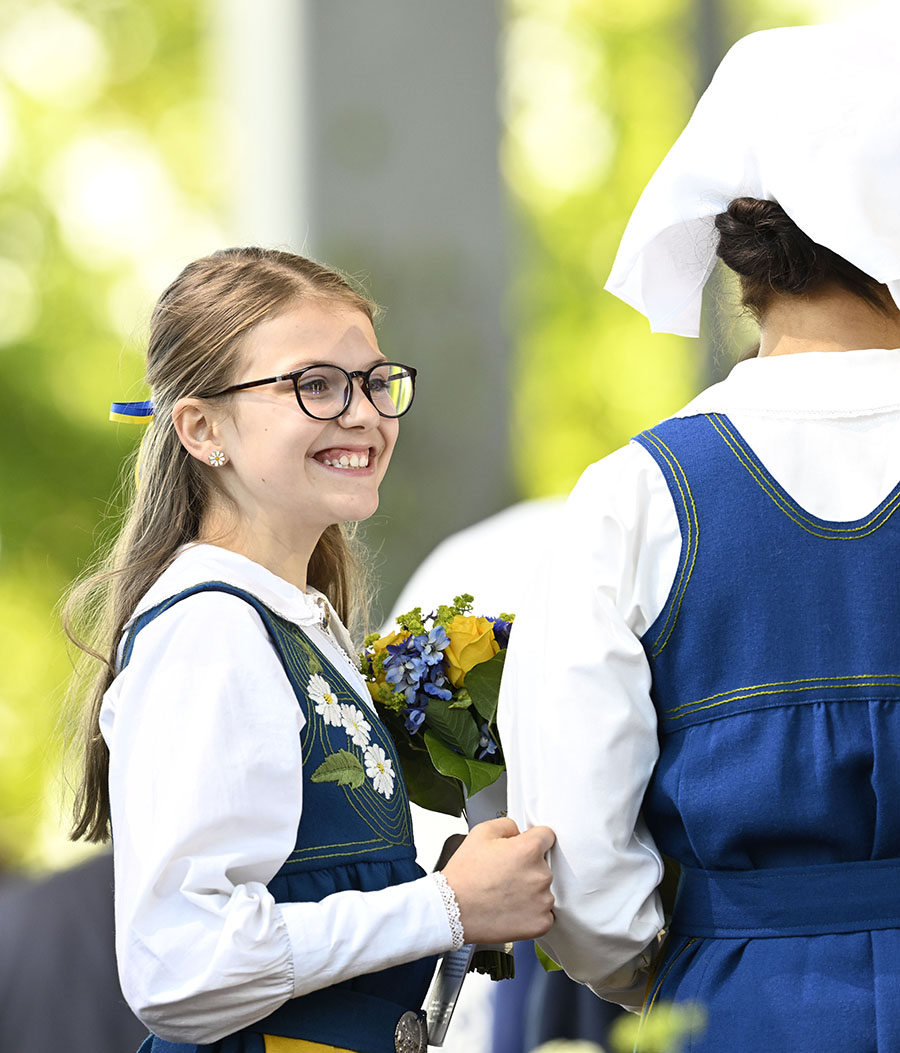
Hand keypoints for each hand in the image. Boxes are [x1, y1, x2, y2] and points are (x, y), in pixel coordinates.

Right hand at [440, 817, 554, 943]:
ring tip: (505, 894)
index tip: (524, 848)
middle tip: (505, 874)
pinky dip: (532, 912)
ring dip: (531, 891)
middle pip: (544, 864)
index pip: (547, 836)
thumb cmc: (464, 875)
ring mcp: (542, 901)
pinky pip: (545, 913)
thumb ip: (508, 824)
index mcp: (528, 850)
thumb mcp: (480, 832)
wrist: (452, 910)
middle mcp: (540, 875)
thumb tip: (520, 831)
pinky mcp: (540, 923)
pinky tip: (512, 909)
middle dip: (528, 867)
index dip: (533, 839)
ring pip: (544, 889)